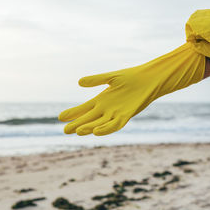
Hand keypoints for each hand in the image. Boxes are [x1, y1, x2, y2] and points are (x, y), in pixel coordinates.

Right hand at [58, 43, 204, 135]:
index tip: (61, 117)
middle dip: (77, 125)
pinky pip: (115, 125)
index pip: (84, 109)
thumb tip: (79, 82)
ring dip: (89, 128)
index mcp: (101, 100)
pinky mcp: (127, 115)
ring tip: (78, 131)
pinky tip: (96, 132)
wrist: (149, 79)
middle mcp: (107, 109)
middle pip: (89, 119)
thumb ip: (96, 80)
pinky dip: (106, 129)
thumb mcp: (111, 78)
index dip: (73, 113)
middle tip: (65, 131)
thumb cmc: (131, 77)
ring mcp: (116, 113)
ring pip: (99, 124)